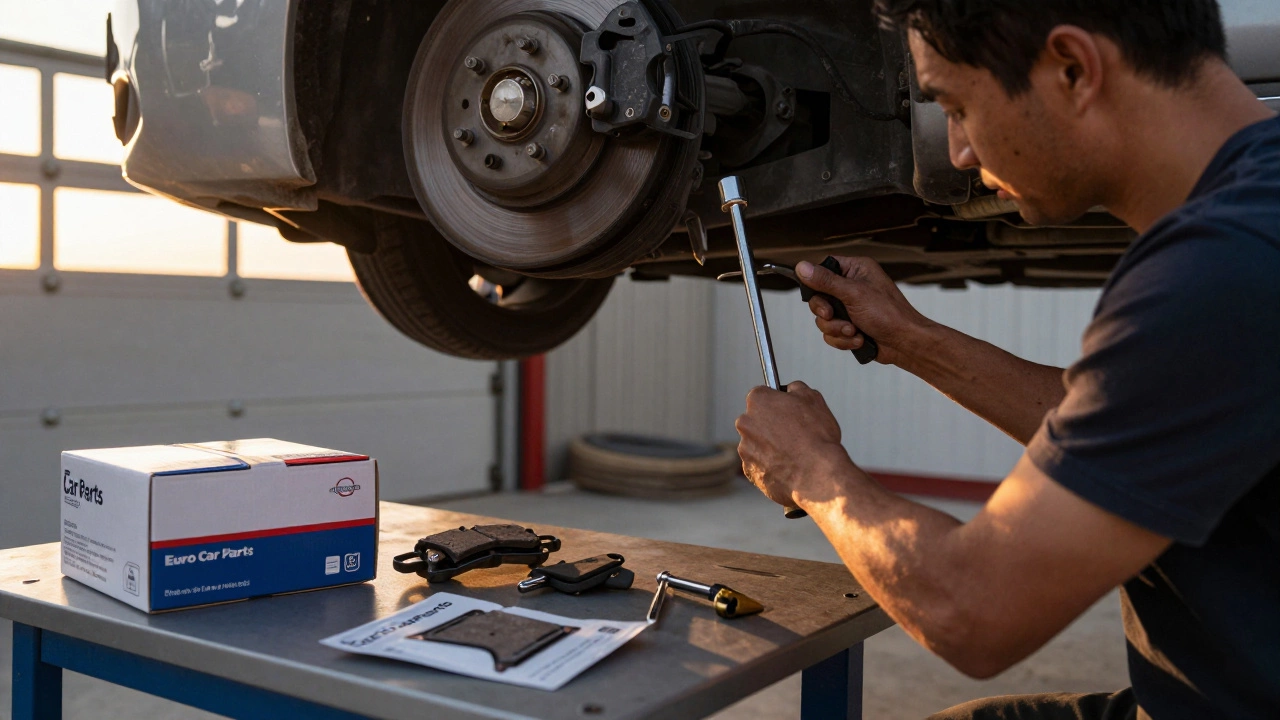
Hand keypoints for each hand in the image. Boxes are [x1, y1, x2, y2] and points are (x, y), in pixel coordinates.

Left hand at [735, 381, 850, 508]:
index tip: (787, 410)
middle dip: (771, 425)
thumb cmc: (817, 436)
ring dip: (770, 447)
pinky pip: (759, 465)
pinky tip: (789, 468)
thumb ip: (796, 388)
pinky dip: (770, 466)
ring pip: (757, 444)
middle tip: (793, 433)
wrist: (817, 475)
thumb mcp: (813, 399)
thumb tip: (790, 389)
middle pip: (756, 420)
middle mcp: (745, 423)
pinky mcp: (749, 472)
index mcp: (758, 400)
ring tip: (794, 454)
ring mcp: (745, 449)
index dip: (777, 402)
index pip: (762, 395)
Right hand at [797, 256, 931, 365]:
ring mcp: (851, 308)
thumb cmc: (889, 314)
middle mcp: (852, 287)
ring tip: (854, 330)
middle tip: (835, 315)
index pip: (824, 269)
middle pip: (818, 298)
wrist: (904, 343)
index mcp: (856, 270)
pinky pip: (831, 334)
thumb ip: (825, 281)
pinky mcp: (850, 326)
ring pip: (823, 319)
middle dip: (828, 313)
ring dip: (837, 329)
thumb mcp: (853, 293)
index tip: (821, 295)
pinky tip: (859, 338)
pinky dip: (843, 339)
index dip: (817, 283)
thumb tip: (802, 267)